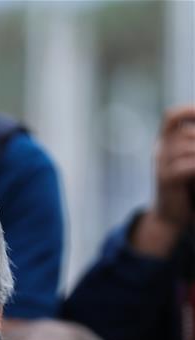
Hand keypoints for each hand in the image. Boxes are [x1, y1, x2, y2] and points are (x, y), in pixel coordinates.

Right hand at [154, 105, 194, 229]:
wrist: (169, 219)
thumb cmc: (185, 189)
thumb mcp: (189, 162)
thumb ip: (192, 146)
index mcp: (163, 144)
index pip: (171, 117)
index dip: (187, 110)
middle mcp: (159, 151)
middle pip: (186, 132)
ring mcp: (161, 165)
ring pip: (188, 147)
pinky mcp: (166, 180)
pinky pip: (187, 165)